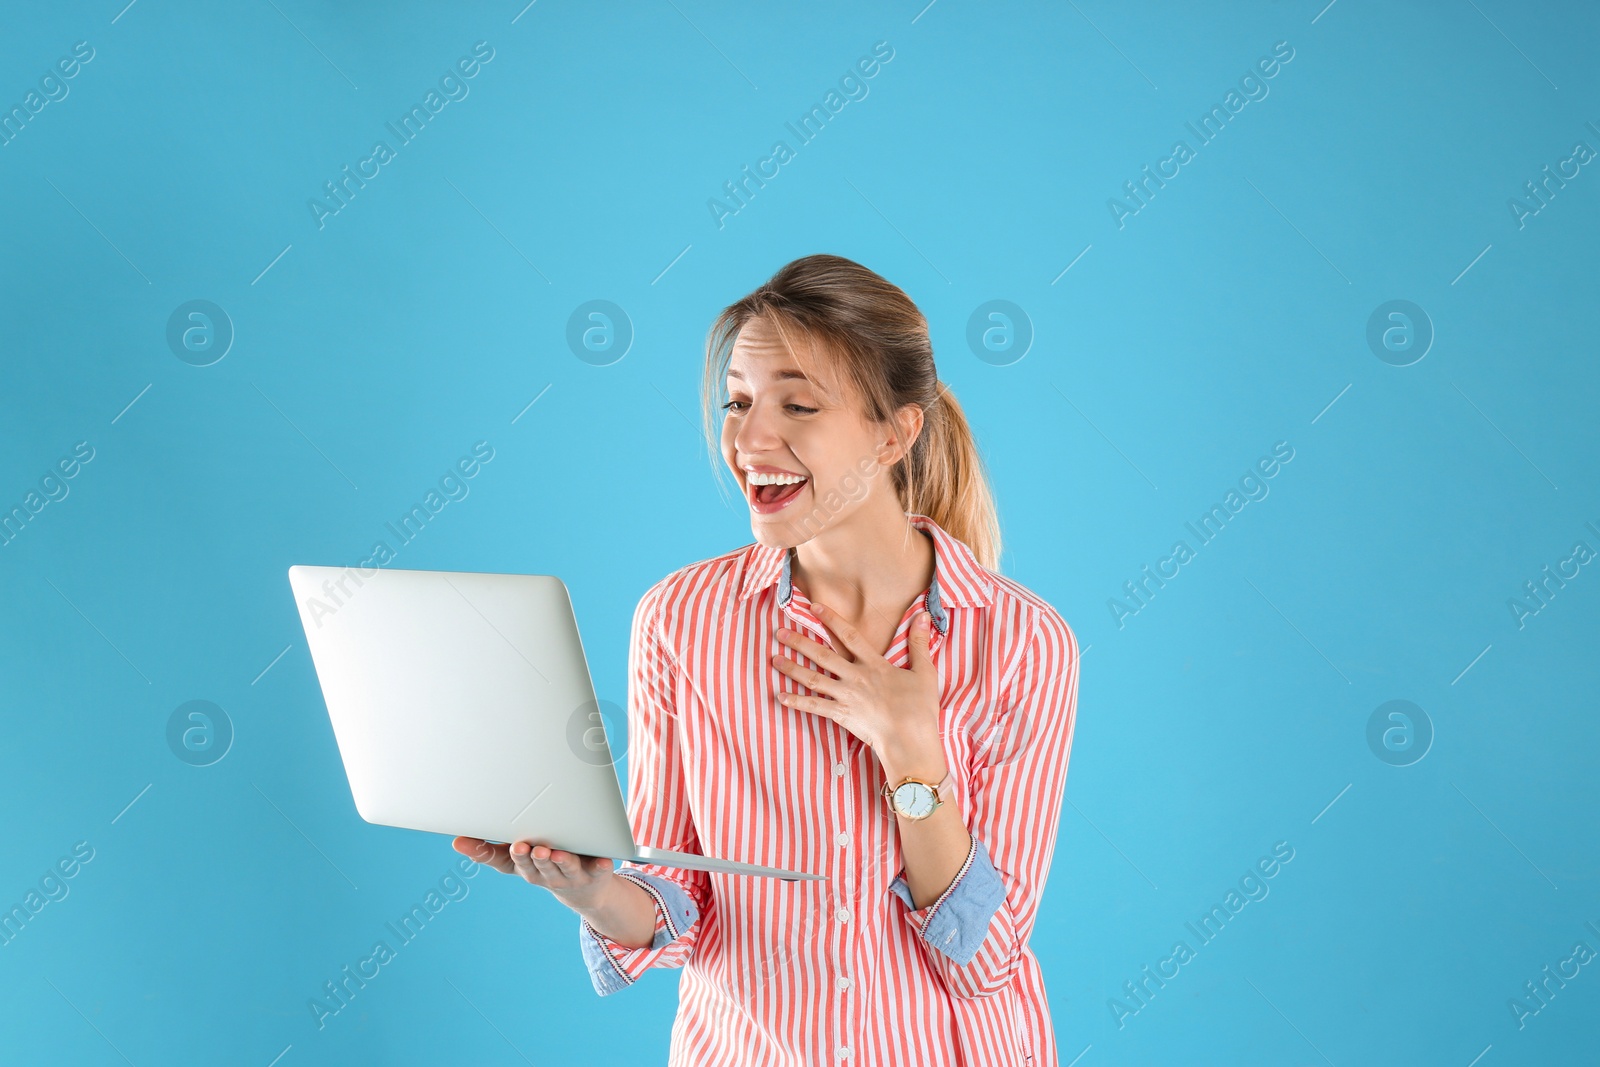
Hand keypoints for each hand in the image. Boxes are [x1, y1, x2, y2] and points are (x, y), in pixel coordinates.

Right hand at [452, 836, 614, 911]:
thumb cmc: (546, 864)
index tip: (487, 843)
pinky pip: (599, 869)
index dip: (492, 855)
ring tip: (554, 852)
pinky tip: (603, 860)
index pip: (505, 863)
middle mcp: (546, 874)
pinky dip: (601, 865)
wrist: (587, 890)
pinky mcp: (596, 873)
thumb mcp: (518, 858)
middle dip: (530, 857)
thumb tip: (456, 841)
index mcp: (525, 868)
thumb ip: (491, 849)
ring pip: (564, 868)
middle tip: (525, 846)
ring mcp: (571, 875)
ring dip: (559, 862)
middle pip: (536, 866)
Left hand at [771, 604, 943, 774]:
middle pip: (823, 655)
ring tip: (774, 659)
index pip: (849, 636)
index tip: (814, 607)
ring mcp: (846, 697)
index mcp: (875, 665)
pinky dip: (797, 702)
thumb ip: (920, 643)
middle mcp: (856, 677)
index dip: (831, 619)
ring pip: (814, 678)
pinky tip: (781, 696)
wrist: (910, 739)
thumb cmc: (920, 708)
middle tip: (779, 632)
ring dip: (792, 668)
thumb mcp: (925, 672)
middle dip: (800, 642)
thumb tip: (923, 616)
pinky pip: (815, 707)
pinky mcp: (841, 715)